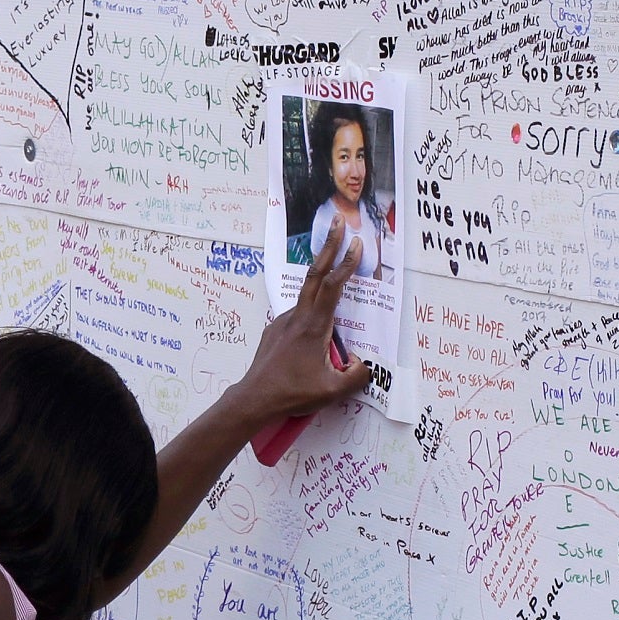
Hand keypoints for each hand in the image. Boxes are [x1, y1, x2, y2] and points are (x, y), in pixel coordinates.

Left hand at [233, 218, 373, 424]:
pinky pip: (297, 316)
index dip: (346, 264)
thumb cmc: (292, 393)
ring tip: (334, 284)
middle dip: (328, 245)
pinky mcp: (275, 332)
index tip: (357, 244)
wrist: (255, 398)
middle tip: (336, 221)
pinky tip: (314, 334)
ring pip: (306, 297)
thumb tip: (363, 365)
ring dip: (321, 282)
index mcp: (314, 327)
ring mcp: (283, 322)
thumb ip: (356, 377)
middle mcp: (297, 318)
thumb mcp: (332, 391)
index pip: (333, 287)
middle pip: (315, 274)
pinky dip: (311, 313)